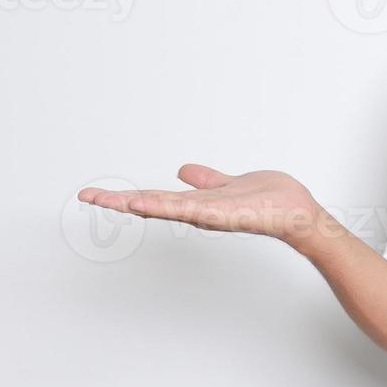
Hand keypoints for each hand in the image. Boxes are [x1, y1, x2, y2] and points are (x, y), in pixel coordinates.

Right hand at [77, 164, 332, 253]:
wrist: (299, 213)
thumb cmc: (271, 201)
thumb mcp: (229, 184)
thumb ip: (206, 180)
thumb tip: (182, 171)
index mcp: (198, 203)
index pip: (156, 199)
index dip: (126, 197)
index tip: (95, 194)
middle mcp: (200, 212)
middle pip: (153, 205)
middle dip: (119, 202)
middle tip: (86, 195)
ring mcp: (211, 214)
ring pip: (167, 208)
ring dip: (136, 203)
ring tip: (106, 199)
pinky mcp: (226, 214)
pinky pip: (193, 209)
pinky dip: (169, 206)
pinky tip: (147, 203)